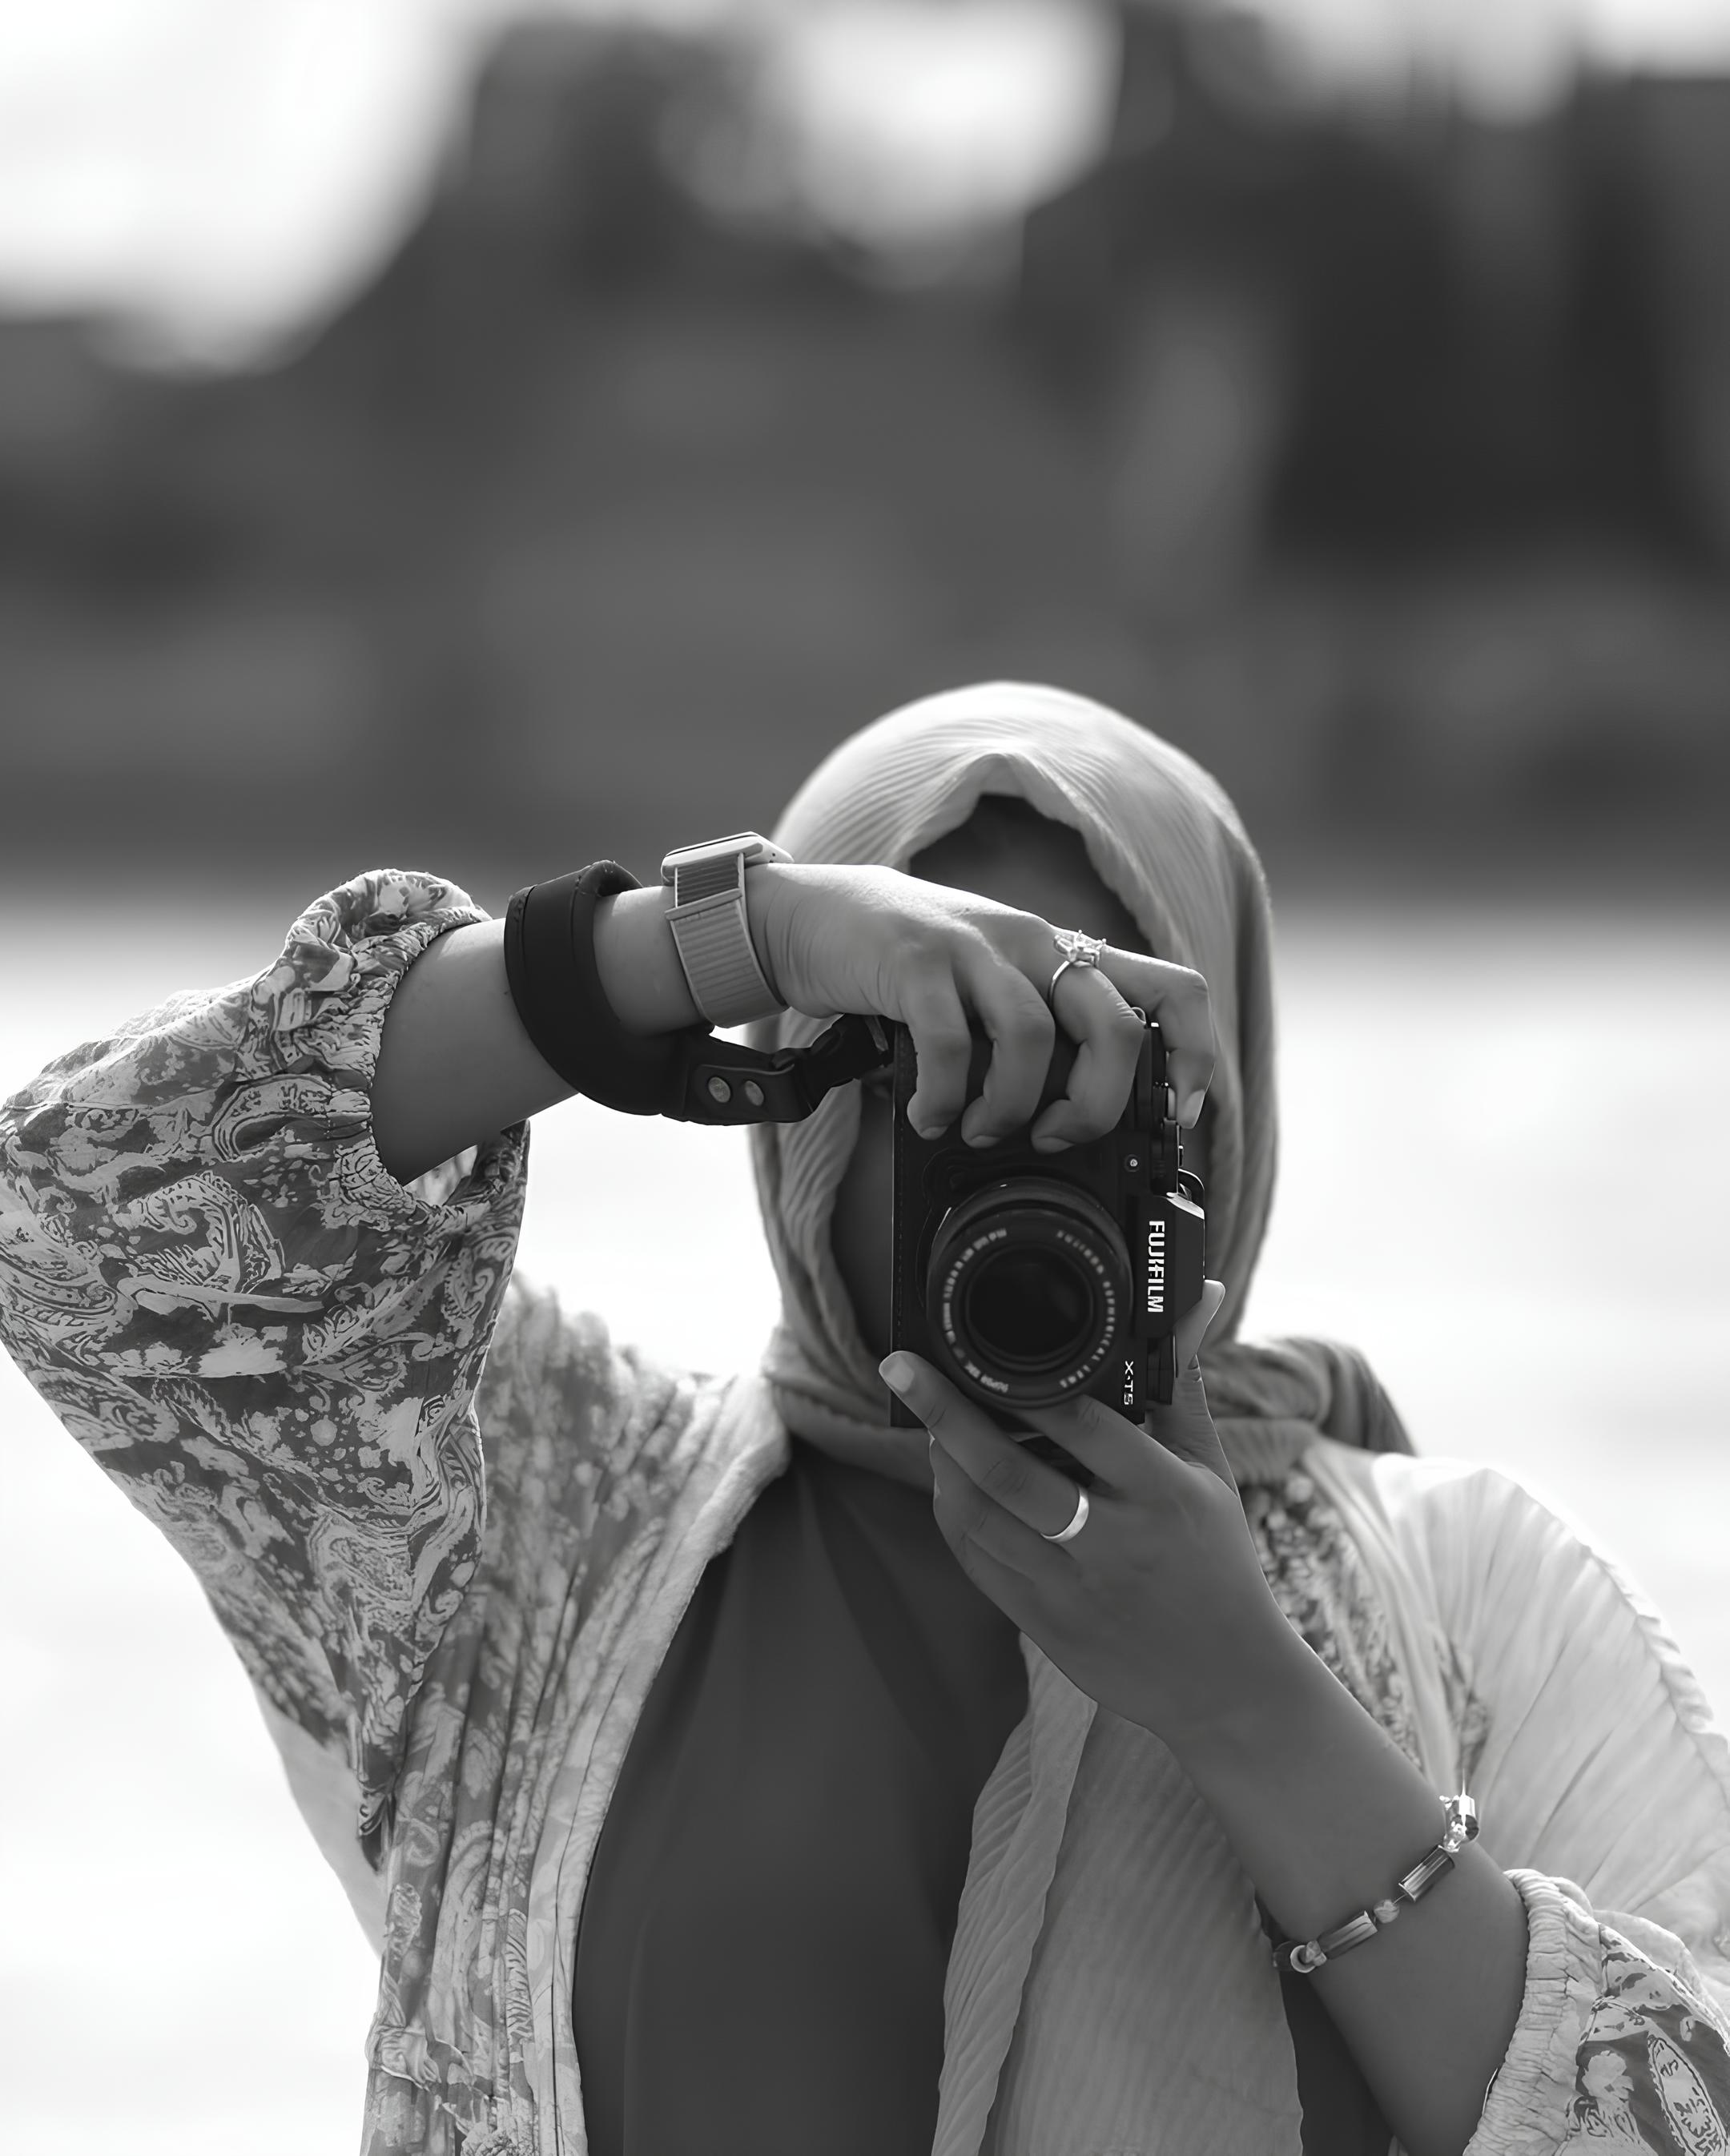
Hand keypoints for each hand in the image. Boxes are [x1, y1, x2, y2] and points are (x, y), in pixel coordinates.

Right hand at [752, 861, 1212, 1145]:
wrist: (820, 914)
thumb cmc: (916, 968)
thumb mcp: (996, 989)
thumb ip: (1041, 1034)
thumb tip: (1074, 1121)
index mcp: (1067, 956)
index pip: (1175, 992)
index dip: (1194, 1060)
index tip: (1174, 1118)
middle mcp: (1036, 945)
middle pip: (1117, 1027)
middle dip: (1095, 1106)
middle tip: (1053, 1136)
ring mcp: (976, 949)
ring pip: (1032, 1040)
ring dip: (1007, 1108)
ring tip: (976, 1128)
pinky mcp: (916, 962)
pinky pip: (949, 1044)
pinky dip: (940, 1099)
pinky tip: (926, 1115)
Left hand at [878, 1280, 1294, 1751]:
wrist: (1222, 1683)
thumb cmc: (1217, 1558)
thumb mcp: (1209, 1469)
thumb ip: (1183, 1383)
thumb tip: (1200, 1293)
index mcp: (1161, 1496)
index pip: (1086, 1428)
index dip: (1030, 1387)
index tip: (979, 1349)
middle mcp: (1112, 1544)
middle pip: (1010, 1475)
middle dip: (946, 1415)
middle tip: (902, 1366)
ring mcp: (1071, 1591)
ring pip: (980, 1520)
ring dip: (942, 1463)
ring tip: (927, 1420)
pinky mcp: (1043, 1626)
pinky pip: (977, 1562)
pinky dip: (953, 1514)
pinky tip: (948, 1479)